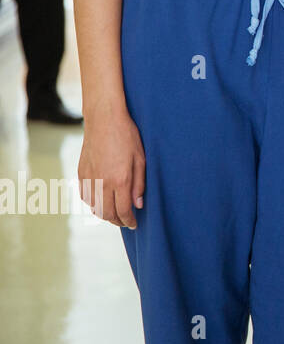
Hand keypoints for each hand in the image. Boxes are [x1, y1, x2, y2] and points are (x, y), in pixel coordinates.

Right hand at [78, 103, 145, 228]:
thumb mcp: (141, 159)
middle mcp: (102, 182)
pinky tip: (102, 201)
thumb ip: (139, 184)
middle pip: (107, 213)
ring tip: (115, 214)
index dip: (129, 220)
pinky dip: (93, 203)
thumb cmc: (127, 136)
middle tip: (126, 222)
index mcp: (119, 180)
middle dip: (117, 221)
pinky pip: (85, 196)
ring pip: (94, 207)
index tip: (134, 224)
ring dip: (105, 214)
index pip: (123, 210)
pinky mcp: (81, 173)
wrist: (104, 119)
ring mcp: (89, 178)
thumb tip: (138, 205)